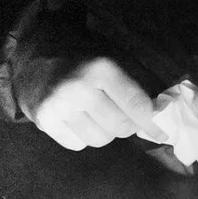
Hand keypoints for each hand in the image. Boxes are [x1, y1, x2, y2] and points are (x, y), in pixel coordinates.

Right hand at [31, 56, 168, 151]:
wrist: (35, 53)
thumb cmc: (81, 56)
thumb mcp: (113, 56)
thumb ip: (139, 82)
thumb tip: (162, 113)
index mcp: (102, 69)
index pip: (137, 106)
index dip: (151, 122)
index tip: (160, 131)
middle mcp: (80, 88)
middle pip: (120, 127)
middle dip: (126, 125)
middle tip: (121, 116)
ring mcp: (60, 106)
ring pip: (99, 140)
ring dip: (103, 132)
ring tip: (96, 115)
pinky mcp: (45, 120)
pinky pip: (77, 144)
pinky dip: (82, 136)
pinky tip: (77, 119)